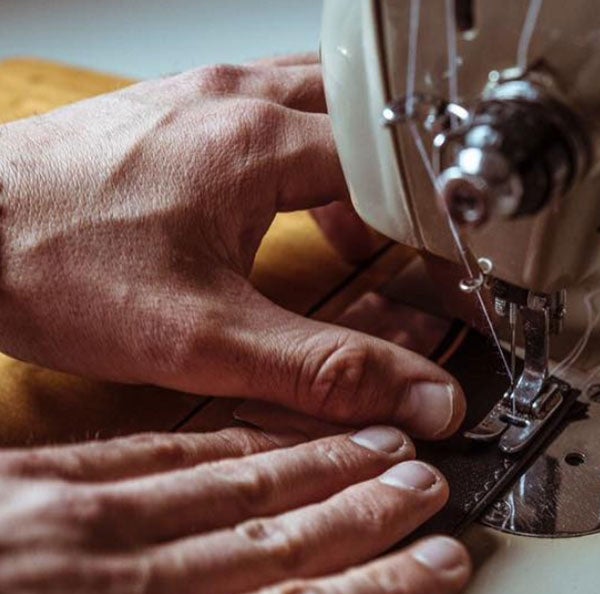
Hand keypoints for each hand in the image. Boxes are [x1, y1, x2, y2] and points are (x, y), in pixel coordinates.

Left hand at [0, 55, 464, 438]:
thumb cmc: (53, 266)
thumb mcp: (206, 337)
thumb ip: (324, 369)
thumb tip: (415, 394)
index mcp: (259, 143)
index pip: (395, 170)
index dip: (439, 229)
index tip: (457, 276)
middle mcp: (235, 103)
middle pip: (368, 122)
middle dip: (405, 188)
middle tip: (421, 247)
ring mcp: (202, 104)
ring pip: (322, 111)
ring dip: (357, 171)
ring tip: (368, 235)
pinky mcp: (175, 121)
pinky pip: (272, 121)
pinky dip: (306, 164)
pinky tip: (294, 209)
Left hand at [0, 425, 469, 593]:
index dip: (384, 590)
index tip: (437, 564)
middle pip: (280, 543)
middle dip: (365, 510)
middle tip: (424, 484)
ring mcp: (78, 527)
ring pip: (230, 488)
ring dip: (312, 466)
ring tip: (370, 447)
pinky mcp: (35, 484)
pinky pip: (153, 455)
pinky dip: (221, 446)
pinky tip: (259, 435)